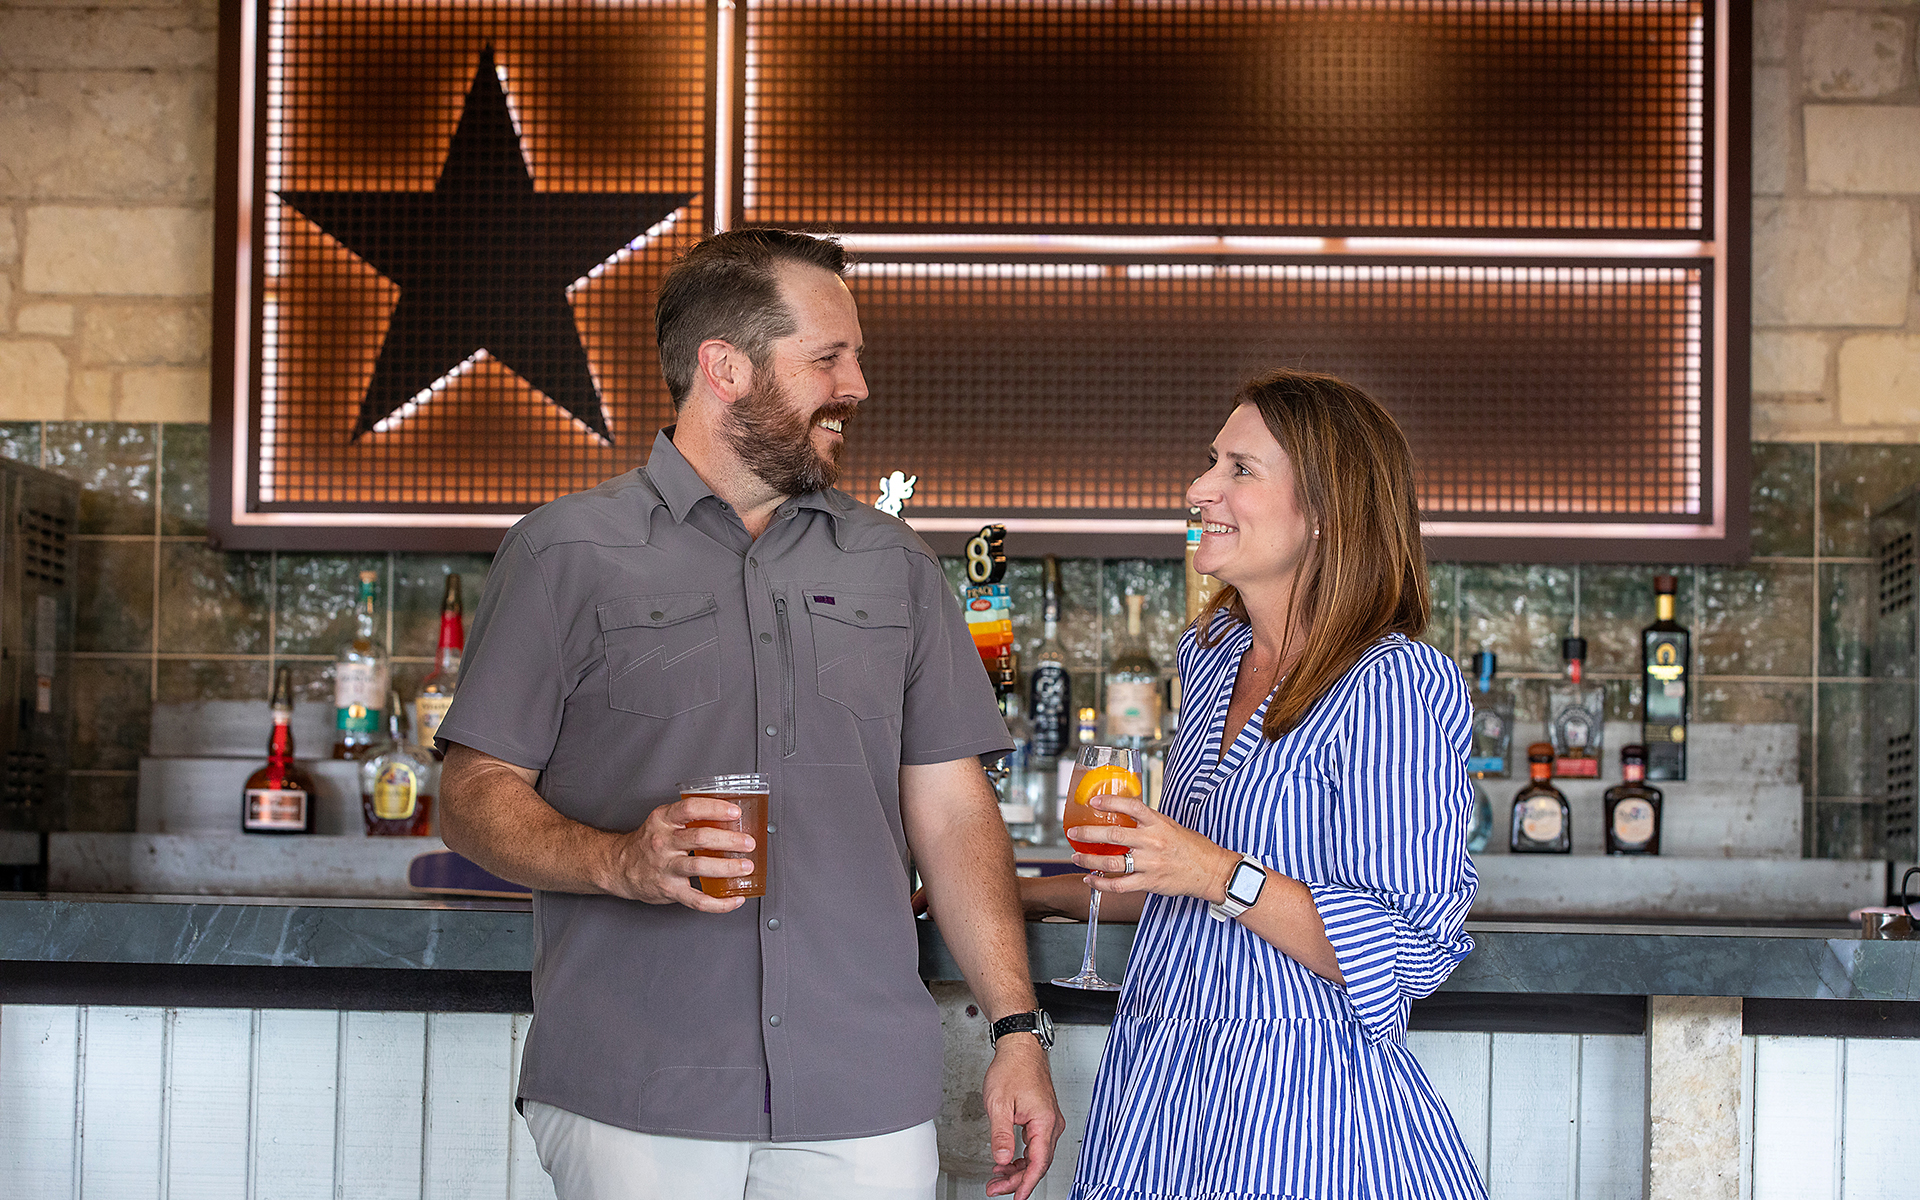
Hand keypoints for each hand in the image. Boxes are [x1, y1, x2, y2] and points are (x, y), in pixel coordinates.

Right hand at [595, 795, 755, 912]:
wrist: (619, 867)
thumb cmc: (647, 843)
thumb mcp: (662, 821)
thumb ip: (689, 817)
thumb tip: (727, 816)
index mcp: (663, 820)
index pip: (690, 808)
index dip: (715, 809)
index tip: (735, 813)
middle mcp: (663, 842)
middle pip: (700, 838)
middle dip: (729, 840)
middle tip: (748, 842)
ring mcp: (665, 867)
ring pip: (700, 866)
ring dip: (728, 867)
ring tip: (746, 866)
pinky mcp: (669, 890)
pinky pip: (697, 900)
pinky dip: (719, 903)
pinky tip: (734, 899)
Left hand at [982, 1034, 1063, 1199]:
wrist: (1019, 1046)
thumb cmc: (1012, 1068)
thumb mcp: (999, 1104)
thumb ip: (1001, 1135)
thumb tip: (1002, 1159)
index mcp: (1044, 1121)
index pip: (1038, 1163)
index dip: (1026, 1184)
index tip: (1016, 1197)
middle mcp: (1051, 1122)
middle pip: (1038, 1162)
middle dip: (1016, 1179)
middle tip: (995, 1187)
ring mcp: (1049, 1120)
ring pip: (1037, 1155)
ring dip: (1018, 1169)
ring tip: (997, 1176)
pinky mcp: (1043, 1117)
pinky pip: (1035, 1144)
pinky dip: (1021, 1156)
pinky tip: (1007, 1160)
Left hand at [1068, 793, 1238, 903]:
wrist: (1212, 871)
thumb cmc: (1192, 847)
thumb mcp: (1171, 826)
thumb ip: (1149, 822)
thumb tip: (1125, 815)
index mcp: (1159, 824)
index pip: (1132, 807)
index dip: (1111, 803)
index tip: (1093, 801)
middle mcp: (1153, 843)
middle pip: (1114, 836)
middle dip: (1088, 834)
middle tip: (1073, 833)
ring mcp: (1150, 864)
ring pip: (1112, 863)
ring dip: (1089, 860)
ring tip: (1077, 857)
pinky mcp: (1150, 883)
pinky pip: (1119, 885)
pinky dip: (1101, 884)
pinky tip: (1090, 879)